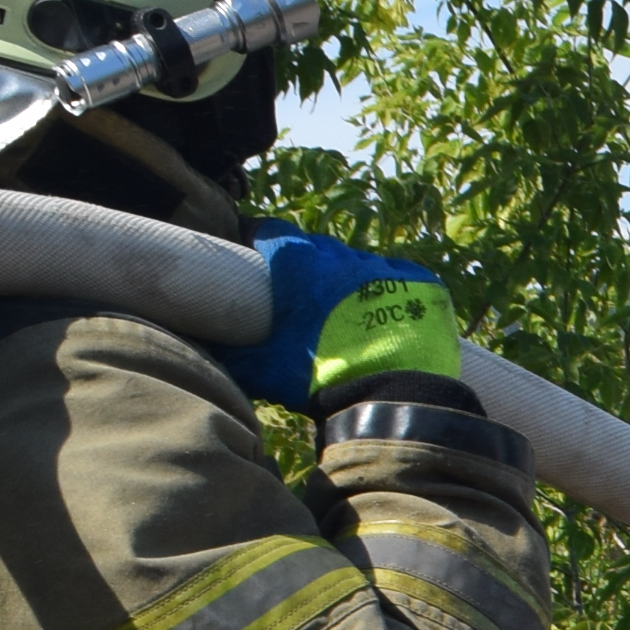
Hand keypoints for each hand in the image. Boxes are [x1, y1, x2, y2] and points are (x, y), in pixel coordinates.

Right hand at [233, 222, 460, 413]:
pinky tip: (387, 314)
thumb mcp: (264, 369)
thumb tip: (205, 352)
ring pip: (360, 264)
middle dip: (308, 266)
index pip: (272, 231)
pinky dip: (392, 290)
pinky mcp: (424, 284)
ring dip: (350, 280)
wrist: (391, 399)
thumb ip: (231, 354)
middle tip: (304, 296)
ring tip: (347, 313)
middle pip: (318, 248)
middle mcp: (342, 256)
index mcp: (299, 264)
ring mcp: (385, 268)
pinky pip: (402, 277)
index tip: (259, 253)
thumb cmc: (320, 379)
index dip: (263, 240)